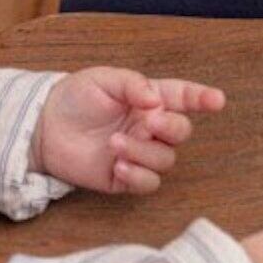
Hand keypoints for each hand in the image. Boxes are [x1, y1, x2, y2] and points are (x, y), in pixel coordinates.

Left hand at [30, 69, 225, 193]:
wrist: (44, 126)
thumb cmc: (75, 98)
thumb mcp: (103, 79)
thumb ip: (132, 85)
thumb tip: (156, 99)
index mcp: (148, 99)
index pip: (183, 97)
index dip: (202, 98)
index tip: (217, 100)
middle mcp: (149, 126)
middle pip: (180, 131)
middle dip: (171, 127)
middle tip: (149, 121)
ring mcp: (139, 152)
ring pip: (165, 159)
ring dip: (144, 152)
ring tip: (114, 144)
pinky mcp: (124, 177)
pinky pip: (148, 182)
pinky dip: (138, 175)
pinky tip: (118, 165)